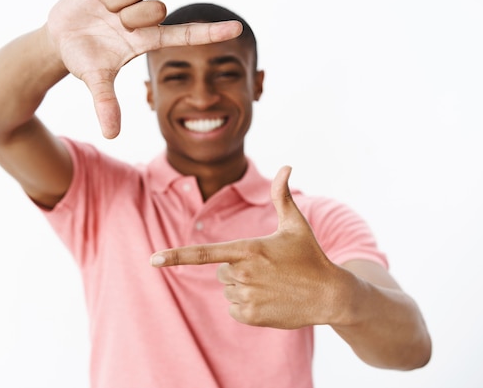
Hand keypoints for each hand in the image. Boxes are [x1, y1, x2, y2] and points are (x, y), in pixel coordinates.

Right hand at [46, 0, 241, 138]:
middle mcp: (143, 16)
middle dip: (134, 16)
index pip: (186, 34)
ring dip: (115, 1)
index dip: (211, 33)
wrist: (59, 39)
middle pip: (158, 6)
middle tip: (116, 24)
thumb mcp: (96, 81)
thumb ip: (106, 104)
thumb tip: (111, 135)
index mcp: (148, 38)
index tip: (237, 30)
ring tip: (102, 12)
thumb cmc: (85, 61)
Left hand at [150, 166, 350, 328]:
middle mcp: (244, 274)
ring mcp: (247, 297)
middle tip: (266, 269)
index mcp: (248, 249)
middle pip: (220, 271)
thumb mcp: (296, 224)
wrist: (330, 295)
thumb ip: (283, 195)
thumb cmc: (310, 255)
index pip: (204, 254)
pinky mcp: (251, 316)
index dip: (176, 255)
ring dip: (242, 287)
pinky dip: (246, 305)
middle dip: (237, 269)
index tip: (153, 260)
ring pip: (227, 290)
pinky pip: (233, 308)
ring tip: (271, 285)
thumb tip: (286, 166)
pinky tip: (269, 299)